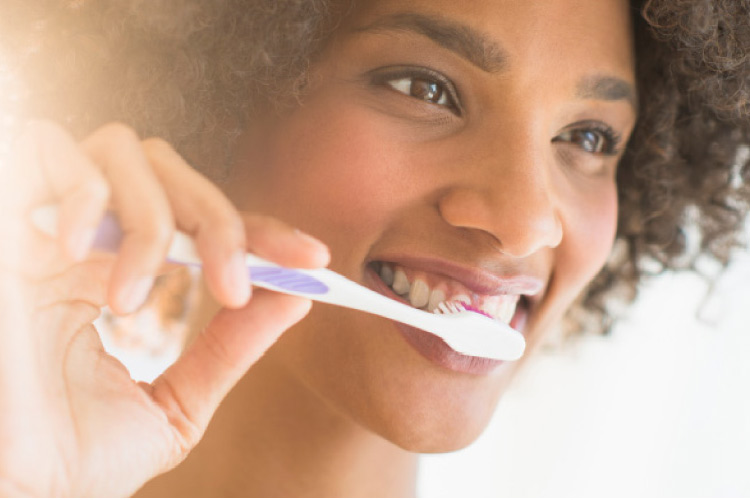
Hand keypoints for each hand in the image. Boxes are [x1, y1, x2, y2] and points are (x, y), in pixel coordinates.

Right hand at [0, 121, 328, 495]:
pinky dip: (79, 192)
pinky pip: (42, 145)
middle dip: (219, 222)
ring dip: (149, 220)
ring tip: (131, 300)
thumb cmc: (65, 459)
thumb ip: (228, 351)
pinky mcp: (3, 217)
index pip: (204, 225)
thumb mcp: (172, 406)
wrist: (5, 491)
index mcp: (120, 275)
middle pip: (173, 173)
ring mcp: (44, 222)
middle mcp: (87, 240)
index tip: (313, 259)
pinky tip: (77, 256)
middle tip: (234, 284)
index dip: (261, 232)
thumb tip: (294, 299)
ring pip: (123, 151)